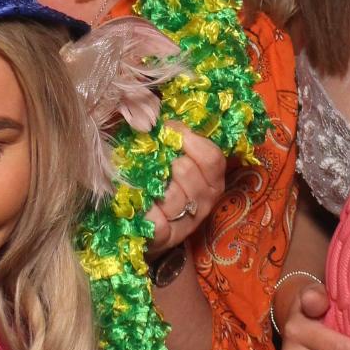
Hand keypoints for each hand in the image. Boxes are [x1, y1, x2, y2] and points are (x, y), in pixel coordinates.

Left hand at [145, 127, 226, 251]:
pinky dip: (144, 211)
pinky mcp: (167, 238)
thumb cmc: (153, 180)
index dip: (188, 138)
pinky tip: (138, 204)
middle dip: (164, 160)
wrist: (139, 225)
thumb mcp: (164, 154)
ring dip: (152, 185)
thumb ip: (166, 135)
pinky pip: (157, 221)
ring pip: (172, 196)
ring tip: (142, 182)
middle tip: (151, 161)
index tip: (166, 129)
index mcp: (211, 178)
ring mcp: (187, 222)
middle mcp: (205, 200)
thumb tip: (150, 111)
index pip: (212, 156)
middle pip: (188, 170)